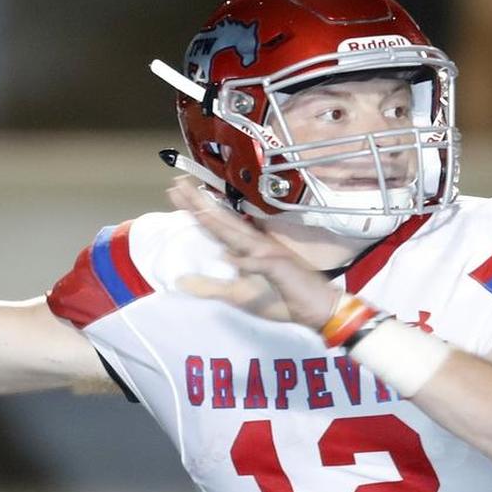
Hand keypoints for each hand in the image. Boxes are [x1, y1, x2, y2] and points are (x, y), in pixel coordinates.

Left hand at [167, 177, 338, 329]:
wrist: (316, 306)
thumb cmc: (280, 297)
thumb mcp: (237, 296)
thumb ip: (209, 287)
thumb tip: (179, 281)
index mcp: (246, 247)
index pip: (215, 224)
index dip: (196, 208)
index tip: (175, 191)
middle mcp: (255, 244)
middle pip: (222, 221)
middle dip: (199, 203)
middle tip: (176, 185)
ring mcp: (268, 254)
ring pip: (239, 237)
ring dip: (219, 224)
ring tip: (198, 211)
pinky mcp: (280, 269)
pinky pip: (261, 264)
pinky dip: (247, 261)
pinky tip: (231, 257)